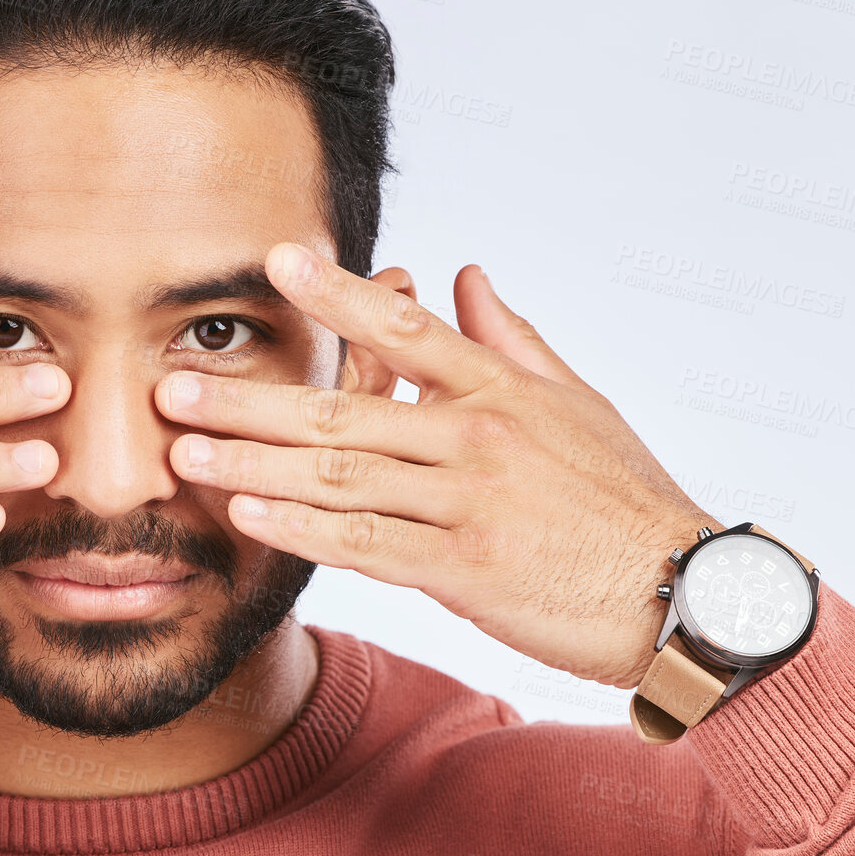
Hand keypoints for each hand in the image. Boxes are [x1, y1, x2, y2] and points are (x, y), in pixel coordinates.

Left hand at [154, 245, 720, 690]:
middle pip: (346, 406)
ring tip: (186, 450)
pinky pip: (365, 544)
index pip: (406, 326)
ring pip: (342, 475)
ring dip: (255, 461)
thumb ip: (511, 336)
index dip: (337, 292)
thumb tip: (464, 271)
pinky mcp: (464, 570)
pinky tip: (247, 513)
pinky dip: (301, 528)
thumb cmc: (625, 495)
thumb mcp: (578, 402)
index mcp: (501, 388)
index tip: (275, 262)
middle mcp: (477, 436)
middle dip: (253, 395)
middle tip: (173, 383)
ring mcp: (468, 504)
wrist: (681, 594)